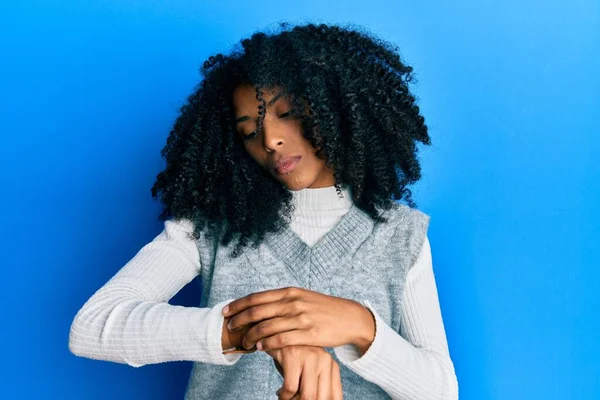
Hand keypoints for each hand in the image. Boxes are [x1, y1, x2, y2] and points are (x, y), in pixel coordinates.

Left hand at [221, 287, 374, 352]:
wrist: (349, 318)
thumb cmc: (323, 309)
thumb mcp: (302, 298)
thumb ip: (283, 301)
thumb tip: (261, 305)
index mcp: (290, 292)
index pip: (257, 297)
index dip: (238, 304)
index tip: (226, 311)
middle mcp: (293, 303)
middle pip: (257, 311)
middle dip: (240, 320)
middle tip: (231, 328)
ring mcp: (301, 318)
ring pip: (266, 327)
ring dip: (251, 336)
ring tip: (244, 342)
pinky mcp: (308, 334)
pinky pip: (281, 340)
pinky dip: (267, 345)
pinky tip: (260, 348)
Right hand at [267, 345, 342, 399]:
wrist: (277, 331)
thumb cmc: (295, 355)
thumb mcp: (310, 370)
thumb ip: (318, 386)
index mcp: (332, 365)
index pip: (335, 396)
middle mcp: (324, 360)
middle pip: (322, 398)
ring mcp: (309, 356)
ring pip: (308, 395)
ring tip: (288, 399)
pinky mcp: (292, 355)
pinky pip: (291, 387)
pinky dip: (284, 396)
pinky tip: (280, 392)